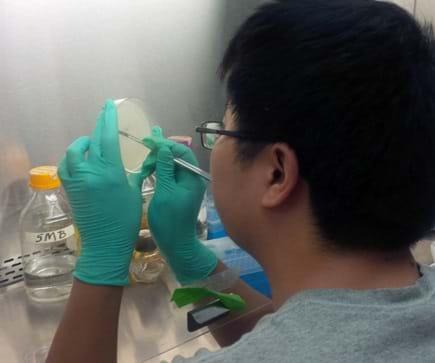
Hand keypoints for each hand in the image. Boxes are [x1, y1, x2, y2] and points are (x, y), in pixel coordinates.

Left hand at [58, 100, 147, 285]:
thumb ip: (136, 173)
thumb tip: (146, 160)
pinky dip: (72, 158)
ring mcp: (77, 179)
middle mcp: (91, 171)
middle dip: (99, 125)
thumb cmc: (126, 219)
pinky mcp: (69, 188)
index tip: (109, 105)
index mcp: (111, 171)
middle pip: (92, 140)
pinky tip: (79, 159)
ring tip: (90, 141)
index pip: (107, 137)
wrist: (105, 242)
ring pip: (74, 151)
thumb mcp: (135, 192)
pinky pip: (66, 166)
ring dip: (83, 142)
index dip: (109, 118)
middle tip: (104, 115)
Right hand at [143, 138, 216, 284]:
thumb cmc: (169, 220)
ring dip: (157, 163)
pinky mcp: (178, 191)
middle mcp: (191, 178)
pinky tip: (147, 172)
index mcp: (192, 177)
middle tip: (144, 161)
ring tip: (144, 169)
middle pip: (177, 156)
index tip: (148, 141)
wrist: (176, 244)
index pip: (182, 151)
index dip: (165, 144)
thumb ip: (164, 169)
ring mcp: (185, 185)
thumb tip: (163, 148)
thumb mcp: (165, 192)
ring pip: (171, 165)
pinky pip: (169, 175)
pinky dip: (158, 171)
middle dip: (159, 154)